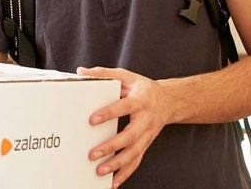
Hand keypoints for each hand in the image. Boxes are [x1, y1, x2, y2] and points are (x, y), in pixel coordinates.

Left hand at [76, 66, 170, 188]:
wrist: (169, 102)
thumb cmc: (142, 88)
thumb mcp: (127, 76)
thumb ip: (104, 74)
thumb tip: (81, 72)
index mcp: (141, 100)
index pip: (124, 107)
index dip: (108, 113)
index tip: (92, 120)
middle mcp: (146, 120)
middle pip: (130, 136)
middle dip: (111, 146)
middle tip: (92, 154)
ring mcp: (147, 135)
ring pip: (134, 153)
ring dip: (117, 164)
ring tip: (100, 171)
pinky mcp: (145, 145)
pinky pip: (136, 161)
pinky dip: (125, 174)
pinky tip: (112, 183)